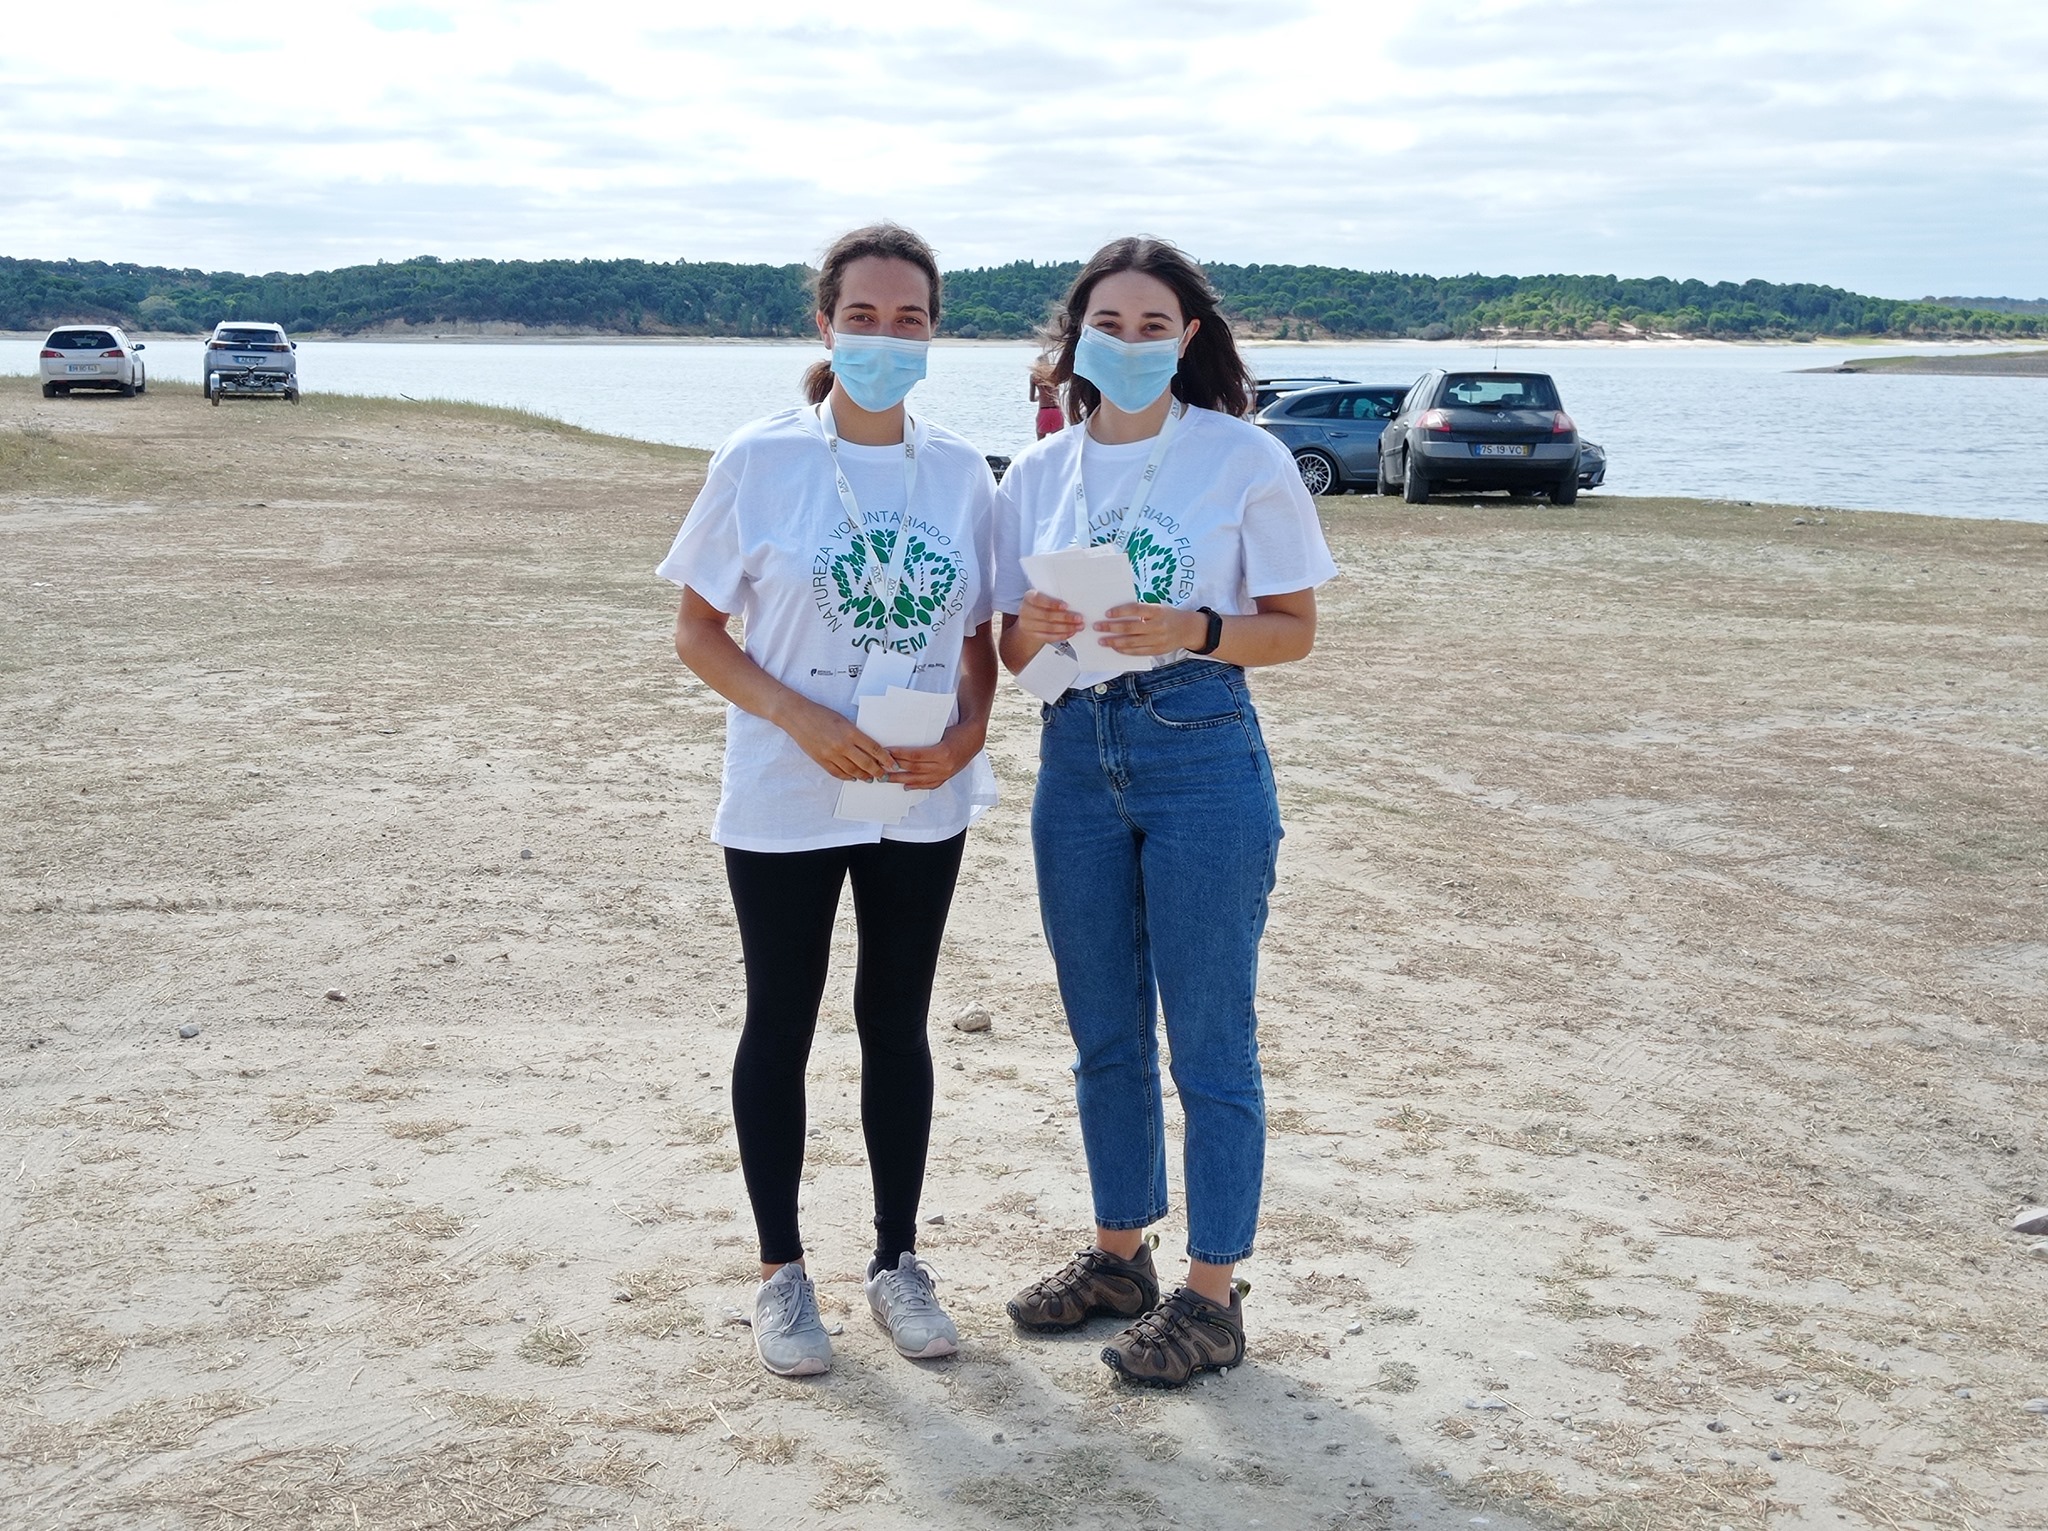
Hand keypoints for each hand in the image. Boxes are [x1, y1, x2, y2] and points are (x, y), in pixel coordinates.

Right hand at [780, 698, 899, 781]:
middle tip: (883, 775)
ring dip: (863, 776)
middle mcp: (842, 745)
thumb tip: (870, 749)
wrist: (797, 716)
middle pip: (866, 763)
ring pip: (852, 771)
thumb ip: (856, 735)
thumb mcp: (844, 721)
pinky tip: (853, 778)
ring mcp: (831, 754)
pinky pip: (837, 773)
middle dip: (877, 771)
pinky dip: (847, 777)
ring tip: (870, 779)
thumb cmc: (821, 714)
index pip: (874, 749)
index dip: (886, 759)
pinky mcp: (821, 760)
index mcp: (850, 732)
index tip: (892, 764)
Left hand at [886, 720, 986, 789]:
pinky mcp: (947, 777)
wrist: (974, 738)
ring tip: (887, 779)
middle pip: (914, 769)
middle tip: (880, 766)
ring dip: (901, 780)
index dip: (899, 755)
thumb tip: (902, 742)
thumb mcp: (941, 731)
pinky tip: (905, 786)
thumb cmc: (956, 731)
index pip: (915, 756)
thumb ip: (924, 739)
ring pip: (919, 780)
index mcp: (943, 752)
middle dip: (896, 768)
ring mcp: (946, 774)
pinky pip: (929, 785)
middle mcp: (944, 766)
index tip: (885, 752)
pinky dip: (917, 786)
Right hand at [1016, 590, 1082, 647]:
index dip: (1052, 603)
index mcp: (1029, 597)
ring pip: (1049, 627)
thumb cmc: (1041, 606)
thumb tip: (1074, 602)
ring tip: (1078, 626)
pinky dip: (1061, 635)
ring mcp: (1028, 625)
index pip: (1038, 599)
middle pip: (1046, 615)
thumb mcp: (1044, 597)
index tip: (1066, 606)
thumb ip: (1055, 598)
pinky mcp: (1033, 636)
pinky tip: (1070, 632)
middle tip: (1078, 618)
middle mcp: (1026, 611)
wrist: (1030, 620)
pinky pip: (1048, 637)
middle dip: (1065, 617)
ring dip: (1066, 627)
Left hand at [1097, 602, 1202, 655]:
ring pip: (1132, 642)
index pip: (1136, 610)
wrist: (1188, 629)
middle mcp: (1158, 626)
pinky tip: (1115, 648)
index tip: (1107, 613)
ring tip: (1102, 640)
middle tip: (1097, 627)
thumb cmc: (1167, 616)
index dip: (1121, 611)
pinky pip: (1137, 652)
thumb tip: (1117, 613)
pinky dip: (1125, 650)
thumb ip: (1141, 611)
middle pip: (1130, 628)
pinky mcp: (1157, 651)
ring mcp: (1158, 640)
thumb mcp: (1157, 608)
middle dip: (1111, 628)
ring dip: (1114, 642)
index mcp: (1157, 611)